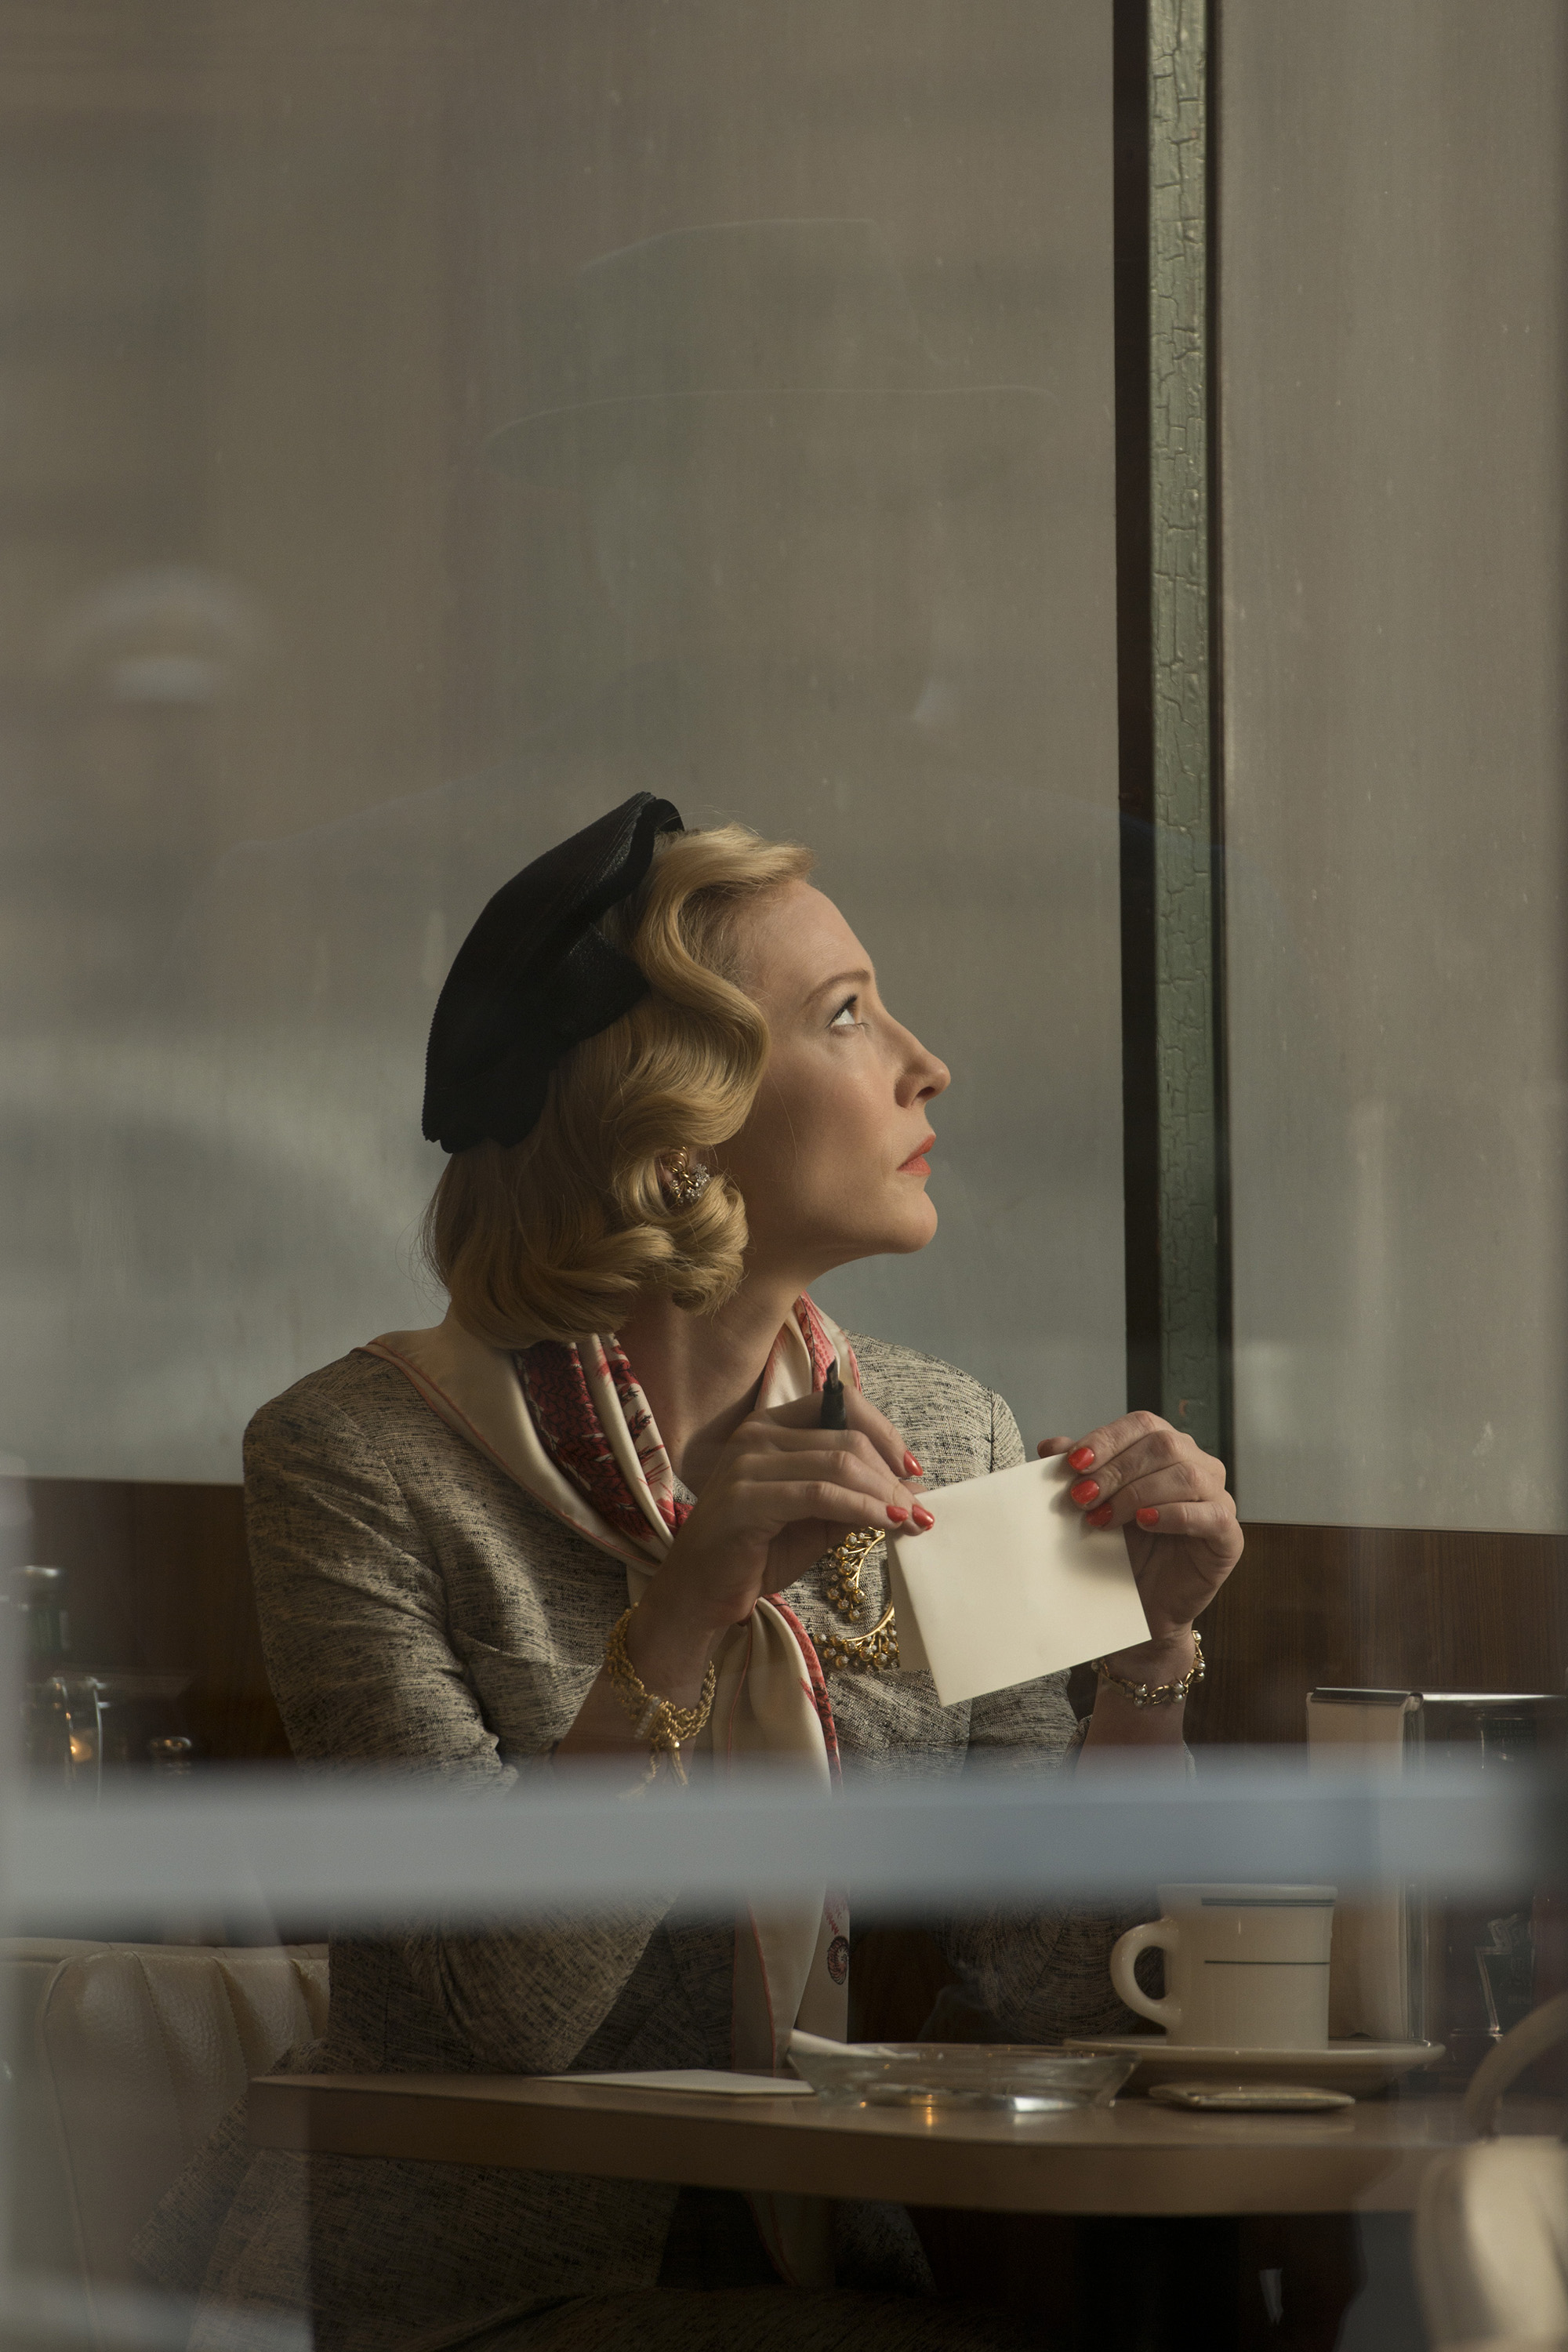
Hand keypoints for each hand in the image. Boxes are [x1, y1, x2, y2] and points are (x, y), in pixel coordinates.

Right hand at [632, 1388, 928, 1688]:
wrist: (701, 1594)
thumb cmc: (757, 1553)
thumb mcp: (816, 1520)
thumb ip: (854, 1497)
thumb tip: (910, 1491)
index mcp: (772, 1426)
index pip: (841, 1405)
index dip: (886, 1434)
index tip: (914, 1471)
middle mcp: (756, 1434)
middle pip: (847, 1438)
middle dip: (893, 1475)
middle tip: (921, 1510)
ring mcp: (747, 1463)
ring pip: (838, 1464)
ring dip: (884, 1494)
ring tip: (911, 1520)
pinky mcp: (745, 1498)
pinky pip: (819, 1494)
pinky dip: (861, 1508)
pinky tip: (886, 1524)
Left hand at [1037, 1412, 1240, 1657]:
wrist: (1140, 1603)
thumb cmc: (1122, 1548)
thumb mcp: (1096, 1504)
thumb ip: (1079, 1472)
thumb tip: (1050, 1446)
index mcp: (1169, 1448)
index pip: (1142, 1424)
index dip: (1107, 1439)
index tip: (1074, 1463)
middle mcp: (1199, 1466)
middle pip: (1163, 1445)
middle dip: (1116, 1470)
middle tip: (1082, 1497)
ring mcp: (1219, 1499)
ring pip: (1186, 1475)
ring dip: (1137, 1493)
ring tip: (1104, 1517)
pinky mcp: (1229, 1536)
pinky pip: (1211, 1514)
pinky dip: (1174, 1514)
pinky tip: (1144, 1522)